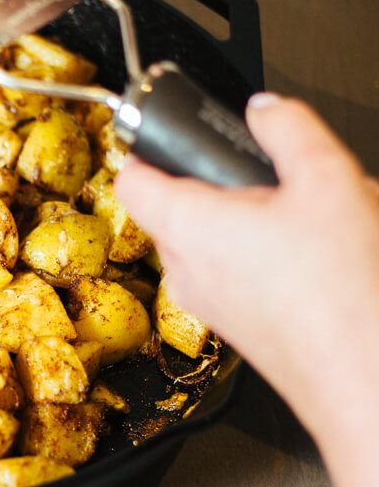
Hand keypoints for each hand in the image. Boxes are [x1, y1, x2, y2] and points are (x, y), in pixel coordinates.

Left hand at [113, 94, 378, 435]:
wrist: (364, 377)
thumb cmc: (341, 292)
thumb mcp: (327, 180)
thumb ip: (289, 130)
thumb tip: (265, 109)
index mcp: (186, 226)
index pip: (132, 176)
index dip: (146, 145)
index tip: (166, 129)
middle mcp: (183, 268)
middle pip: (179, 204)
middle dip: (225, 181)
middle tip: (270, 172)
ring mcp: (206, 301)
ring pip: (214, 239)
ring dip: (255, 218)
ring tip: (312, 216)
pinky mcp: (234, 324)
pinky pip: (236, 272)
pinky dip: (268, 254)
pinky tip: (321, 255)